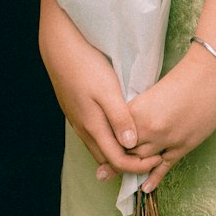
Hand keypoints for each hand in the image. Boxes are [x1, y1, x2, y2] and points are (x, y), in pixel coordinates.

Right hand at [39, 0, 162, 180]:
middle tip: (150, 156)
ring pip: (98, 146)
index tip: (156, 161)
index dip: (137, 167)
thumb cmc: (86, 65)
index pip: (117, 161)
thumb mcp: (107, 89)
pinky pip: (93, 134)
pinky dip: (108, 140)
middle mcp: (83, 129)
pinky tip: (118, 129)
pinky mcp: (75, 110)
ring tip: (138, 145)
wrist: (59, 48)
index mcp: (93, 127)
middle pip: (107, 159)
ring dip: (117, 152)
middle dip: (128, 164)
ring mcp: (77, 120)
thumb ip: (119, 118)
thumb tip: (130, 144)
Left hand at [107, 44, 215, 194]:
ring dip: (133, 167)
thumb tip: (126, 125)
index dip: (108, 140)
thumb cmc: (180, 77)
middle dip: (117, 157)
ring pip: (143, 161)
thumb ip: (138, 110)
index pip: (115, 133)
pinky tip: (145, 187)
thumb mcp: (151, 92)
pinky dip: (153, 178)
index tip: (102, 145)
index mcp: (138, 111)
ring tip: (125, 173)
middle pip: (126, 150)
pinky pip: (164, 167)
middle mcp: (150, 128)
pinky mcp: (183, 146)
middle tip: (108, 166)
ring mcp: (167, 139)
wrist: (208, 76)